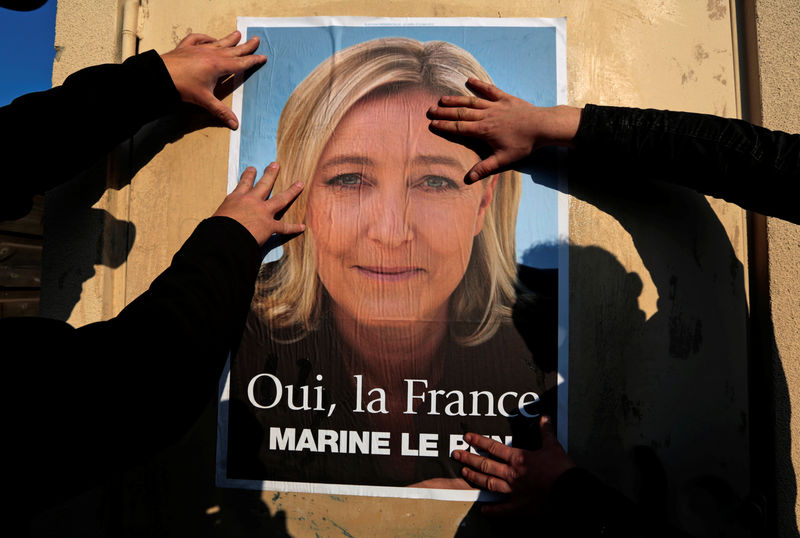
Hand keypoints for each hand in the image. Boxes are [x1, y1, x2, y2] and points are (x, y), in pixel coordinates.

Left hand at [161, 30, 266, 128]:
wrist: (161, 75)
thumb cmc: (182, 86)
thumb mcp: (204, 100)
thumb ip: (220, 111)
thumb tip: (235, 124)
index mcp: (219, 65)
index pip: (241, 63)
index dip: (253, 61)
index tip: (263, 57)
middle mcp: (211, 54)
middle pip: (233, 49)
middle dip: (246, 46)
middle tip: (256, 39)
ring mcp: (199, 48)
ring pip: (218, 42)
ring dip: (229, 39)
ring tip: (238, 34)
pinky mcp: (186, 47)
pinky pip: (198, 39)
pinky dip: (206, 37)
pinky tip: (209, 38)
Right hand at [213, 164, 304, 244]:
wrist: (224, 238)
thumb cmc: (217, 229)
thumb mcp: (218, 216)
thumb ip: (224, 215)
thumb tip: (221, 222)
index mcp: (236, 198)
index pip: (244, 183)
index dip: (249, 175)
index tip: (253, 169)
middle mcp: (251, 201)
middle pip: (264, 184)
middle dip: (271, 174)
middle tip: (276, 165)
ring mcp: (263, 212)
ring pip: (281, 199)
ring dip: (291, 191)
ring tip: (299, 184)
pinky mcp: (269, 226)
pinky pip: (284, 227)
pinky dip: (294, 228)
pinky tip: (302, 227)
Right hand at [428, 78, 580, 182]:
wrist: (542, 126)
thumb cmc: (523, 144)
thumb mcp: (504, 159)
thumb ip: (485, 168)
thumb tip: (468, 179)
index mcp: (483, 131)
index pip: (459, 128)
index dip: (444, 126)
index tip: (432, 124)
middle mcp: (486, 116)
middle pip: (461, 113)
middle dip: (444, 112)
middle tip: (429, 110)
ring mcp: (495, 106)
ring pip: (471, 101)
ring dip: (456, 100)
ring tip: (442, 99)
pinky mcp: (505, 98)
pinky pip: (489, 90)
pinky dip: (479, 85)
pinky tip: (469, 80)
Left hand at [451, 416, 574, 514]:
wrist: (569, 492)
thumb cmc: (560, 469)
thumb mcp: (553, 446)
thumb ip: (545, 432)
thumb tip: (544, 417)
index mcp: (518, 458)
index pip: (493, 447)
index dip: (479, 441)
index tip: (467, 437)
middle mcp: (511, 474)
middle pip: (485, 465)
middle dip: (468, 458)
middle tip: (455, 454)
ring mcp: (513, 491)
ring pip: (488, 484)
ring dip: (474, 478)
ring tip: (464, 473)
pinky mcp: (519, 507)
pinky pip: (502, 509)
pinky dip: (492, 510)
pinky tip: (483, 510)